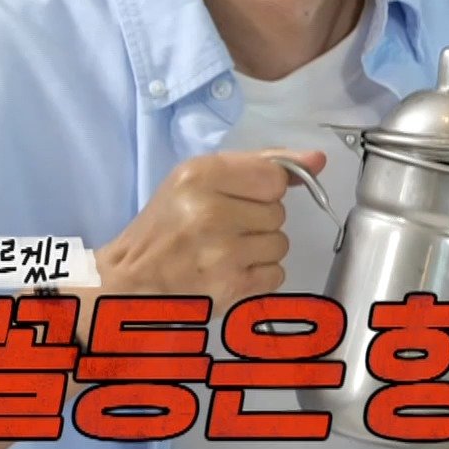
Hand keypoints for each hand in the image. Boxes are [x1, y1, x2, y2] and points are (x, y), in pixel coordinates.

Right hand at [95, 149, 324, 308]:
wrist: (132, 281)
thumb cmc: (166, 225)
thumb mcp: (200, 179)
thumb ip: (261, 164)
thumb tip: (317, 159)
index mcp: (199, 175)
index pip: (274, 177)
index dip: (263, 190)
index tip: (239, 198)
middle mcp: (210, 212)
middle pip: (278, 212)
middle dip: (257, 221)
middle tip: (222, 229)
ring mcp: (222, 254)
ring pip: (280, 244)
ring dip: (259, 250)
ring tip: (224, 251)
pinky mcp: (231, 288)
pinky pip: (277, 275)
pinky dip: (258, 276)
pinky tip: (229, 271)